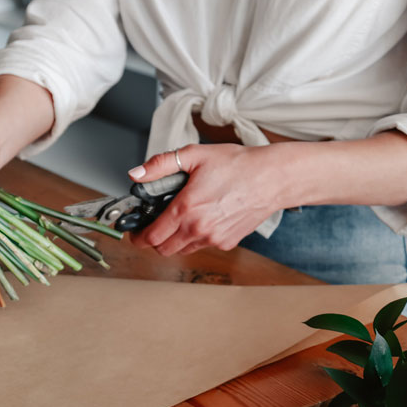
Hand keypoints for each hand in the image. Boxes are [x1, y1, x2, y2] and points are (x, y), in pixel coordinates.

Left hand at [126, 143, 296, 255]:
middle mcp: (199, 229)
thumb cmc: (237, 165)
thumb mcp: (194, 155)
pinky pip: (202, 246)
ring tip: (176, 219)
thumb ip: (160, 165)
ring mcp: (214, 239)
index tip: (133, 231)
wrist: (273, 178)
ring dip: (173, 240)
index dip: (137, 236)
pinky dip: (194, 238)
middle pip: (163, 249)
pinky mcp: (227, 242)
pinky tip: (200, 218)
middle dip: (152, 240)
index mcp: (186, 209)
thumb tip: (136, 174)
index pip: (151, 237)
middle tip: (151, 225)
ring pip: (182, 250)